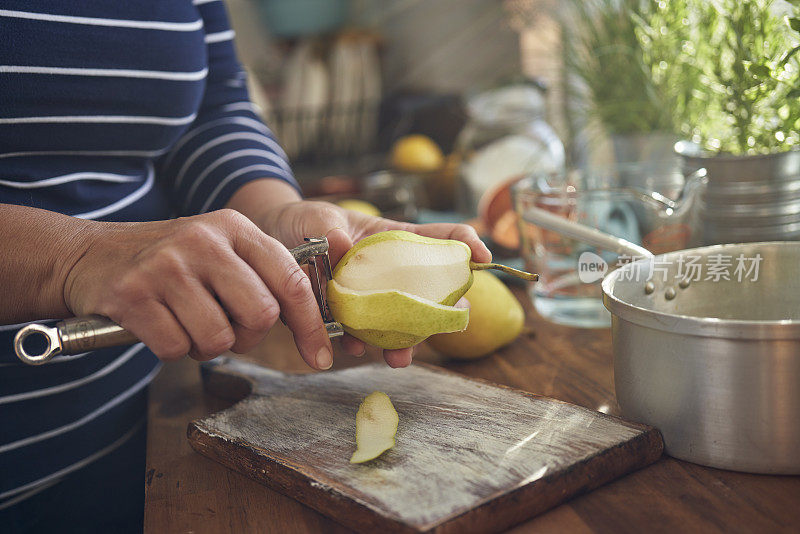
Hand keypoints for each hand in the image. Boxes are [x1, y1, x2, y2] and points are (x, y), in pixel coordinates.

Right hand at [63, 209, 336, 367]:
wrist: (90, 255)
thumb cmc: (169, 262)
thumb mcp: (219, 250)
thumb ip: (262, 276)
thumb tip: (312, 323)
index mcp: (235, 228)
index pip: (290, 280)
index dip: (311, 324)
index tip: (320, 356)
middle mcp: (204, 240)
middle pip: (260, 315)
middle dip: (248, 336)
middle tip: (225, 328)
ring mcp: (167, 266)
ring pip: (219, 338)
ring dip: (206, 346)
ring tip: (187, 322)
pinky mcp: (133, 295)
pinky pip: (177, 348)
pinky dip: (172, 348)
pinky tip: (159, 324)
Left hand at [255, 200, 491, 367]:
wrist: (270, 240)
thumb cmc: (303, 221)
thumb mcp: (317, 216)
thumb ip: (328, 228)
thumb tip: (341, 244)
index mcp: (392, 240)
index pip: (439, 239)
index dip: (466, 245)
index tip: (483, 257)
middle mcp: (387, 273)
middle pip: (428, 291)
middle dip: (445, 308)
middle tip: (457, 319)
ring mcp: (368, 297)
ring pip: (398, 322)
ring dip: (403, 341)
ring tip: (399, 357)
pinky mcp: (342, 317)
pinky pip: (357, 335)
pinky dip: (357, 344)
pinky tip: (352, 348)